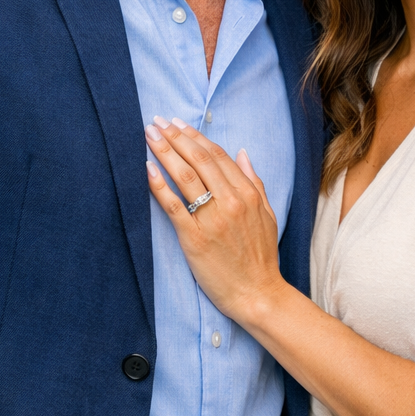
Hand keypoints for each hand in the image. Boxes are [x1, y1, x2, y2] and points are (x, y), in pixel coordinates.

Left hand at [145, 118, 282, 322]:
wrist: (258, 294)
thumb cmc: (261, 256)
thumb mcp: (267, 214)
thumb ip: (254, 182)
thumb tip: (241, 153)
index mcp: (247, 194)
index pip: (217, 155)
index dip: (195, 136)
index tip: (178, 123)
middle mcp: (230, 202)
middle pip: (198, 160)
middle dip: (175, 137)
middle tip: (157, 121)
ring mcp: (212, 220)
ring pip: (185, 177)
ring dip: (165, 152)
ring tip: (150, 135)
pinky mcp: (194, 239)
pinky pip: (173, 206)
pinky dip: (159, 185)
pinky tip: (147, 168)